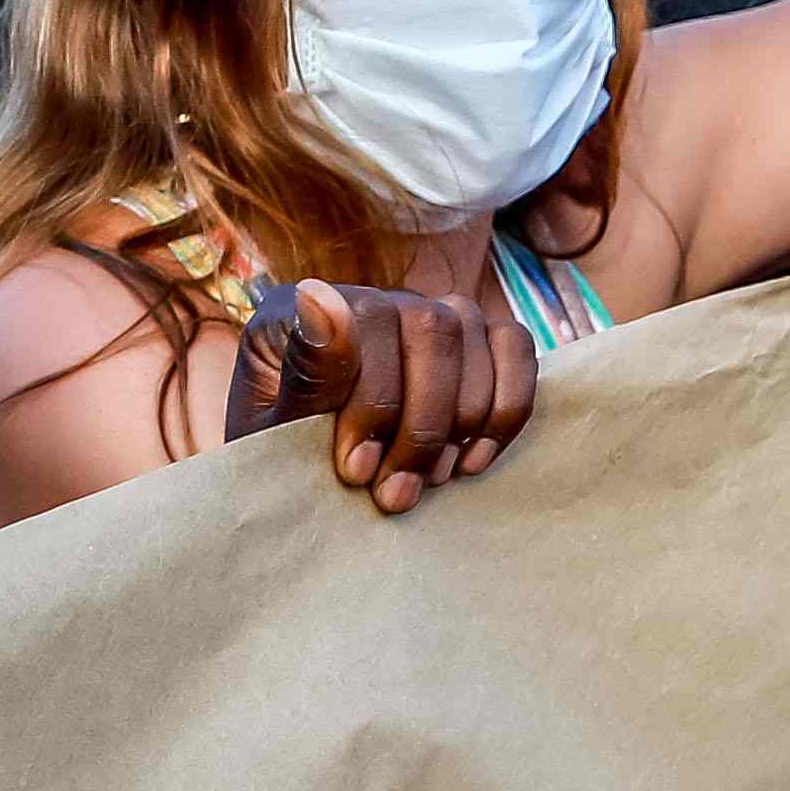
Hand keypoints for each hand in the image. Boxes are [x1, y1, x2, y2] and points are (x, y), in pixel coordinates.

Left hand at [230, 275, 531, 511]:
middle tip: (396, 491)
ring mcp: (424, 313)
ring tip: (429, 481)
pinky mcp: (470, 343)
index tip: (357, 471)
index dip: (372, 402)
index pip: (365, 320)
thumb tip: (320, 299)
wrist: (308, 486)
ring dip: (461, 421)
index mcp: (304, 308)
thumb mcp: (274, 433)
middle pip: (432, 327)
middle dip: (422, 424)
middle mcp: (370, 299)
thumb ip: (303, 376)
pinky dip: (505, 407)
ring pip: (474, 333)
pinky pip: (514, 346)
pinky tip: (472, 459)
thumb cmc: (284, 460)